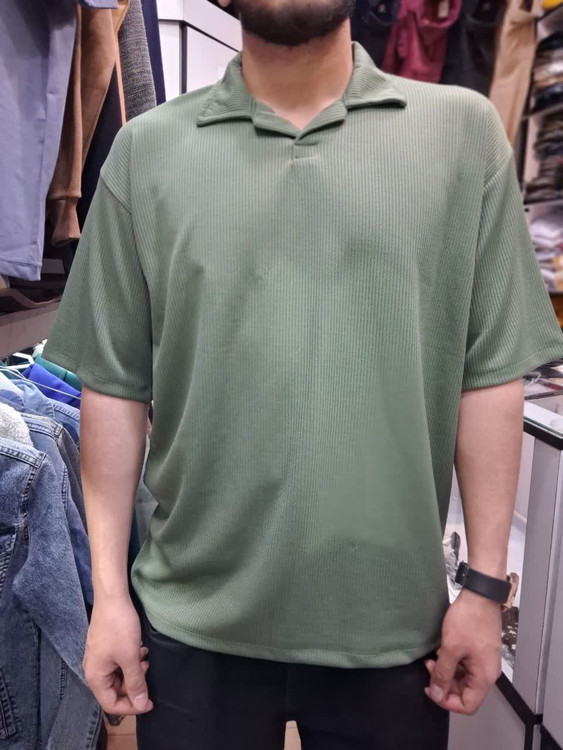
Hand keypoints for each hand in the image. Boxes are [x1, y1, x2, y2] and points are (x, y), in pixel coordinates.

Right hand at [84, 596, 152, 714]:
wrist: (112, 597)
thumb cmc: (119, 628)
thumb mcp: (130, 657)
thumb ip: (136, 683)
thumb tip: (141, 705)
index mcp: (95, 677)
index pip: (111, 705)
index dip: (131, 707)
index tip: (149, 702)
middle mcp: (94, 670)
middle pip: (115, 691)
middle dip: (134, 684)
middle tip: (146, 669)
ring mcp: (99, 658)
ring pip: (119, 676)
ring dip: (134, 671)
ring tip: (144, 657)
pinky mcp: (106, 648)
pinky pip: (119, 663)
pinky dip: (131, 661)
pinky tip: (140, 650)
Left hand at [425, 589, 501, 714]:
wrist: (480, 596)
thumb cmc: (468, 620)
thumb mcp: (451, 648)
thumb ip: (443, 674)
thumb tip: (437, 694)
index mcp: (484, 677)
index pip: (468, 705)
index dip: (447, 701)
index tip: (431, 689)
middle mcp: (488, 673)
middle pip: (465, 692)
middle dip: (444, 683)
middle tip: (429, 667)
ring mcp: (484, 661)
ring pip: (463, 678)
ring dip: (446, 672)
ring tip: (433, 658)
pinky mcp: (480, 651)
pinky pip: (465, 666)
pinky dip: (452, 662)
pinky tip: (442, 651)